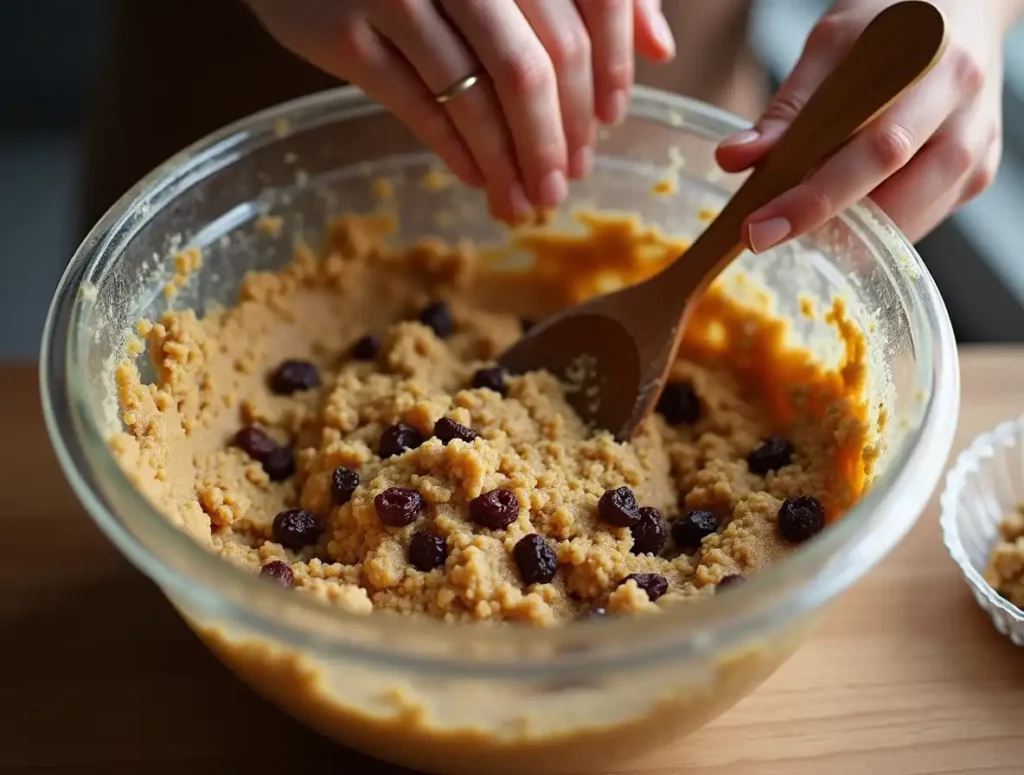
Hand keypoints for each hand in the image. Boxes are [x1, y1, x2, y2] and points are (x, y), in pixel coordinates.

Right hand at [247, 0, 675, 222]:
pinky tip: (480, 179)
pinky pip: (417, 107)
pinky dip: (456, 151)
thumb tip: (661, 47)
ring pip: (477, 96)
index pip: (591, 1)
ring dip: (510, 162)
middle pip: (534, 65)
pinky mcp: (343, 34)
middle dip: (558, 137)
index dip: (609, 70)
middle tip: (564, 183)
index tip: (611, 120)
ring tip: (525, 204)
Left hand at [716, 0, 1009, 249]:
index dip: (813, 197)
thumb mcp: (833, 44)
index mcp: (936, 68)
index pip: (873, 150)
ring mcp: (979, 151)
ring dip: (846, 235)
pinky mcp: (976, 178)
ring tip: (794, 221)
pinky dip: (871, 230)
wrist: (963, 12)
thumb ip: (788, 106)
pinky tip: (838, 214)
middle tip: (761, 236)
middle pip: (894, 193)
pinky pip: (917, 222)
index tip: (758, 227)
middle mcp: (967, 115)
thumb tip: (735, 158)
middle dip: (821, 224)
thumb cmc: (891, 27)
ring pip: (907, 220)